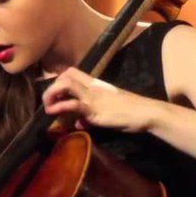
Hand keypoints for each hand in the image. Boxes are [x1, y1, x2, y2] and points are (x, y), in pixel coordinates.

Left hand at [41, 67, 162, 132]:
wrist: (147, 113)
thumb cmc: (131, 112)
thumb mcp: (107, 112)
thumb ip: (90, 115)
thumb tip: (77, 123)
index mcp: (96, 85)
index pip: (72, 73)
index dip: (57, 81)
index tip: (52, 95)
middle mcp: (92, 87)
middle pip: (66, 76)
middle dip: (51, 87)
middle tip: (48, 103)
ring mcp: (93, 97)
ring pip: (66, 84)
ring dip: (51, 94)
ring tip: (48, 108)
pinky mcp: (95, 109)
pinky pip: (74, 104)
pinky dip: (60, 107)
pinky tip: (54, 113)